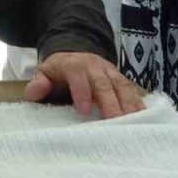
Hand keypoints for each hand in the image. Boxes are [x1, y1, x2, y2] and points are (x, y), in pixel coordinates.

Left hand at [24, 52, 145, 117]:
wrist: (75, 53)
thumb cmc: (59, 71)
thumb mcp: (44, 73)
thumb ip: (38, 83)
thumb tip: (32, 93)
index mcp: (73, 65)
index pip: (78, 77)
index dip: (81, 93)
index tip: (83, 112)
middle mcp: (94, 67)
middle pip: (104, 84)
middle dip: (110, 103)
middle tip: (116, 123)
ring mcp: (110, 72)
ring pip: (121, 86)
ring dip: (129, 104)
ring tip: (135, 123)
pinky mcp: (120, 78)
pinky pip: (131, 89)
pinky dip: (138, 103)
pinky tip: (145, 117)